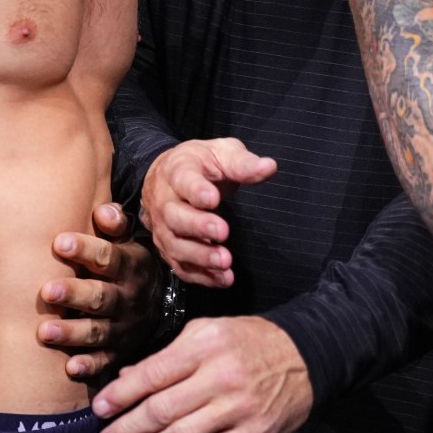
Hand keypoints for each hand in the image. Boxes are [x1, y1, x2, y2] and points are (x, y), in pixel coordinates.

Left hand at [38, 203, 158, 381]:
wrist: (158, 302)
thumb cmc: (127, 264)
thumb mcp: (128, 242)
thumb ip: (115, 225)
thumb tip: (103, 211)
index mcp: (130, 267)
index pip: (108, 258)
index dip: (86, 250)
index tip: (60, 243)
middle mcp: (127, 299)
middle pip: (101, 297)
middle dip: (74, 295)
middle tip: (47, 292)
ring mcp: (123, 328)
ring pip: (97, 331)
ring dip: (72, 332)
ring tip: (45, 332)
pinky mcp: (118, 352)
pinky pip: (104, 362)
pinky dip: (89, 366)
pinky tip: (70, 368)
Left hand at [91, 316, 312, 432]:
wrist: (306, 356)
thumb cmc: (248, 341)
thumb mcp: (207, 333)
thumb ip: (168, 357)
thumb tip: (126, 381)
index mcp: (205, 345)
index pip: (153, 373)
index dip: (122, 395)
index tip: (100, 410)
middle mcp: (220, 376)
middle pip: (163, 409)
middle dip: (128, 430)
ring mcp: (238, 408)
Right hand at [140, 138, 278, 288]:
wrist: (169, 177)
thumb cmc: (201, 165)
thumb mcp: (222, 153)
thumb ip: (242, 163)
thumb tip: (269, 167)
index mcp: (178, 171)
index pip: (183, 180)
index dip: (196, 191)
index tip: (213, 198)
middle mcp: (165, 201)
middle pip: (175, 216)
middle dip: (198, 226)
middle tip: (223, 232)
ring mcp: (163, 227)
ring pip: (175, 245)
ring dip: (200, 256)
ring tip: (225, 262)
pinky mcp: (169, 248)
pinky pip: (180, 266)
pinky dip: (200, 276)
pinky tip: (223, 279)